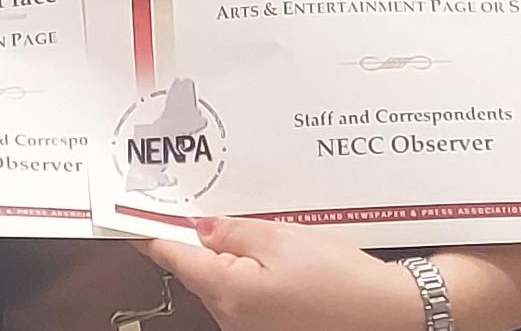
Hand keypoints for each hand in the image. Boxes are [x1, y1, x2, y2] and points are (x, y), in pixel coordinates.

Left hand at [144, 220, 420, 330]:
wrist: (388, 314)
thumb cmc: (341, 281)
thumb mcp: (282, 237)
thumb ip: (233, 229)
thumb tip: (201, 225)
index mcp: (227, 291)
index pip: (171, 255)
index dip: (150, 229)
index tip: (131, 212)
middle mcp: (231, 318)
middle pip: (198, 267)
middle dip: (204, 237)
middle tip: (212, 202)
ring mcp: (249, 328)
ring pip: (223, 280)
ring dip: (234, 255)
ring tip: (267, 234)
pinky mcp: (268, 328)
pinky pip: (246, 293)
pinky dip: (252, 272)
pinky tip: (278, 258)